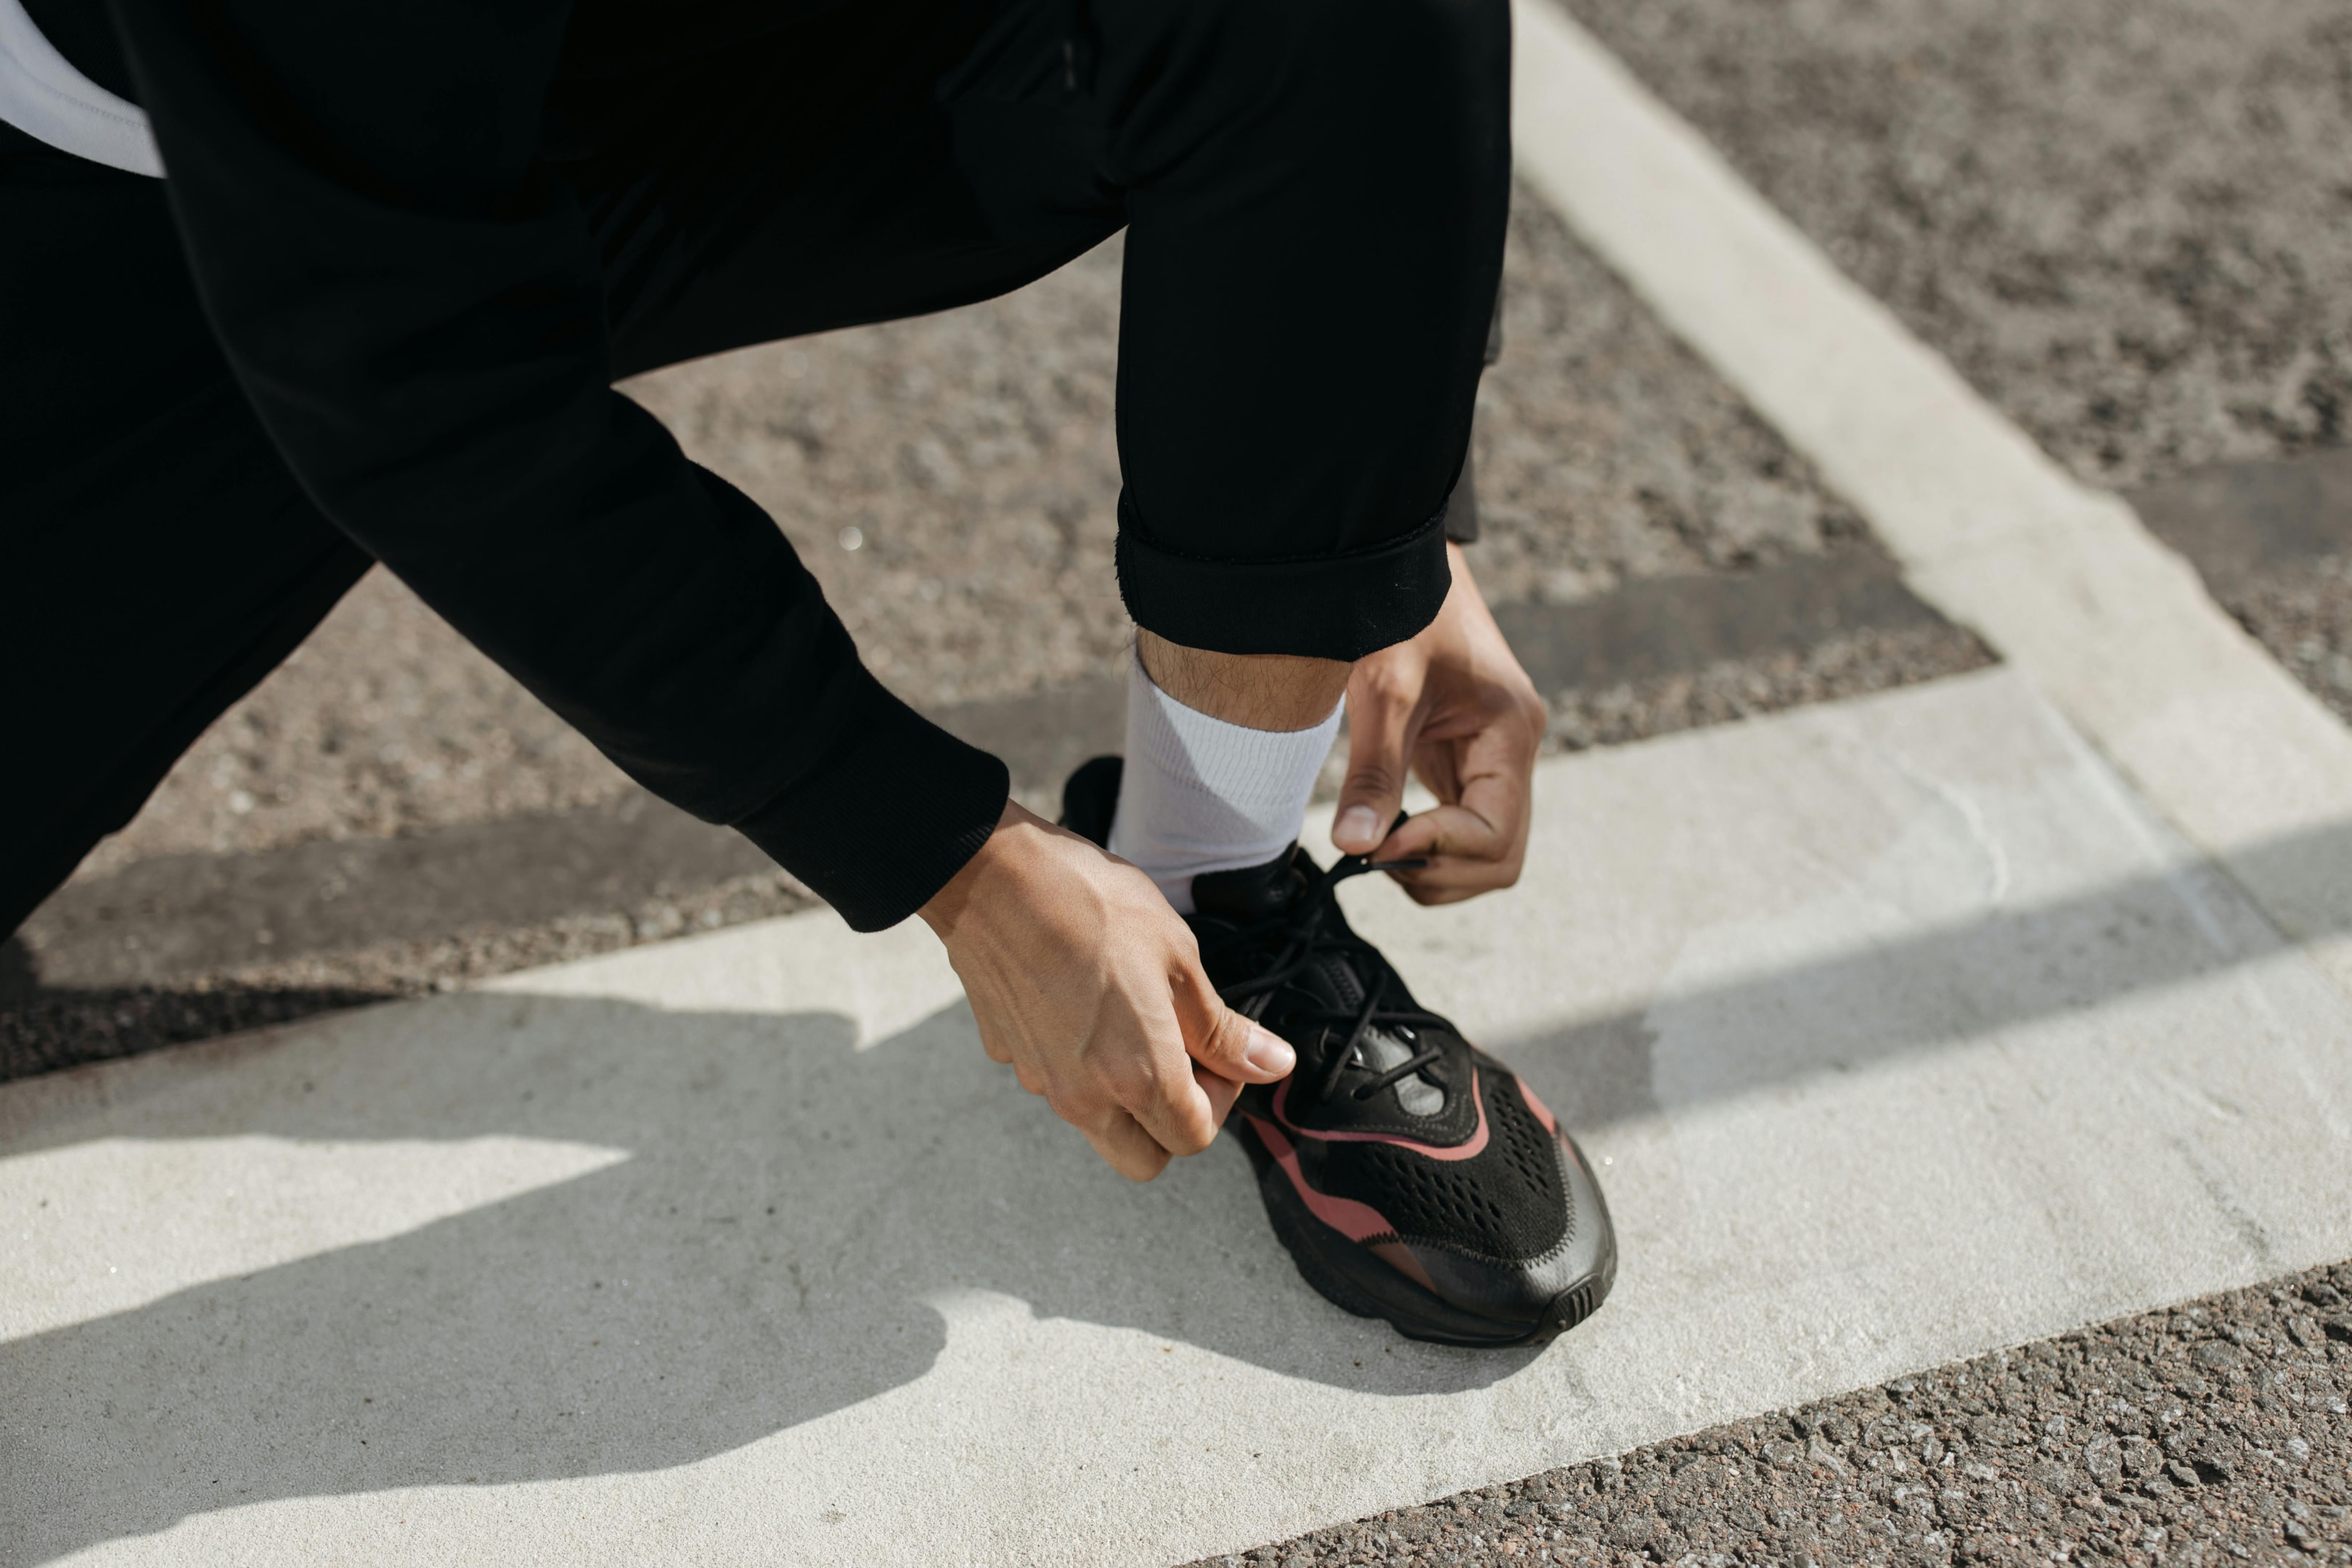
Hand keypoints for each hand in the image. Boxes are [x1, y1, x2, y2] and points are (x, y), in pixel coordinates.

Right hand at [919, 801, 1297, 1179]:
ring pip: (1096, 1122)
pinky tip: (1082, 996)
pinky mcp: (1007, 1053)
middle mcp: (1083, 1096)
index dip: (1220, 1100)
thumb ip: (1223, 1029)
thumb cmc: (1090, 904)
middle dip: (1172, 1123)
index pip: (1193, 1138)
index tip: (1217, 1052)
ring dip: (1125, 1094)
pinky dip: (1077, 1058)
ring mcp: (1039, 1078)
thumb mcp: (1178, 958)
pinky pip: (1054, 1078)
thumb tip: (1273, 1065)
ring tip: (1132, 1017)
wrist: (990, 873)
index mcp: (1136, 1077)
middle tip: (1182, 1055)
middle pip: (1144, 1157)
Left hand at [1330, 543, 1546, 902]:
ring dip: (1432, 866)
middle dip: (1437, 870)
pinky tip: (1384, 826)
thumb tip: (1355, 847)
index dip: (1438, 853)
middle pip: (1499, 858)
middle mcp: (1516, 751)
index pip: (1495, 837)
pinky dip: (1426, 846)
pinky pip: (1463, 828)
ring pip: (1486, 853)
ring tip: (1375, 839)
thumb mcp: (1382, 689)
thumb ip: (1372, 772)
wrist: (1397, 563)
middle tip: (1373, 851)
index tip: (1378, 843)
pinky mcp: (1470, 761)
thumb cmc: (1396, 611)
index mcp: (1511, 732)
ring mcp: (1497, 759)